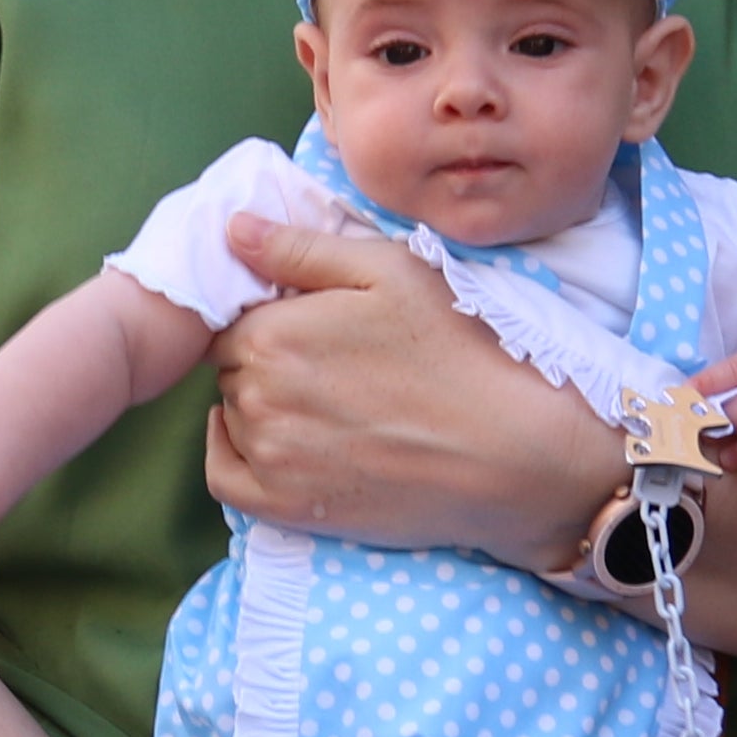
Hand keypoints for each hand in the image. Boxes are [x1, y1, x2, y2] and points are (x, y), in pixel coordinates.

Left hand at [206, 214, 621, 560]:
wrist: (513, 452)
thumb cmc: (460, 349)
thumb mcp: (391, 271)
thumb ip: (300, 249)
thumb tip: (232, 228)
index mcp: (271, 332)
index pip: (235, 319)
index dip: (274, 319)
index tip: (319, 329)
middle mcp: (256, 396)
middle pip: (232, 369)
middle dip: (268, 362)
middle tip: (335, 368)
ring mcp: (270, 458)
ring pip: (234, 418)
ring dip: (262, 409)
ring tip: (331, 406)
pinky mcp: (287, 508)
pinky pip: (223, 478)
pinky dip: (232, 454)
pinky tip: (269, 442)